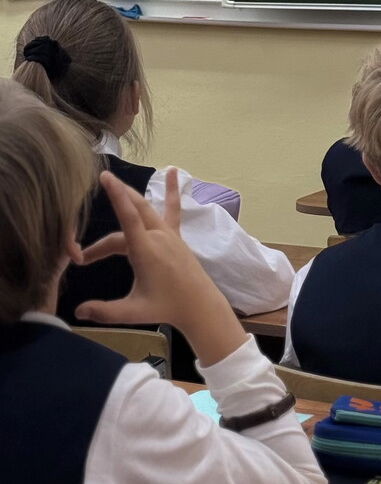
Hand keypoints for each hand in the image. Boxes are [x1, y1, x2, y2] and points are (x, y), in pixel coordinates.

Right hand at [76, 169, 244, 365]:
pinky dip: (171, 190)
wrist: (199, 304)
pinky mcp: (175, 236)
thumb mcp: (134, 312)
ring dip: (130, 196)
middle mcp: (158, 236)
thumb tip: (78, 312)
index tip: (106, 178)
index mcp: (146, 250)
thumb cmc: (167, 307)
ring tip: (115, 181)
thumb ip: (105, 312)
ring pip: (146, 209)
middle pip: (133, 210)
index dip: (117, 196)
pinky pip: (172, 209)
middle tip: (100, 182)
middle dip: (116, 195)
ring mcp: (168, 234)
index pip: (129, 218)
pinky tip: (173, 171)